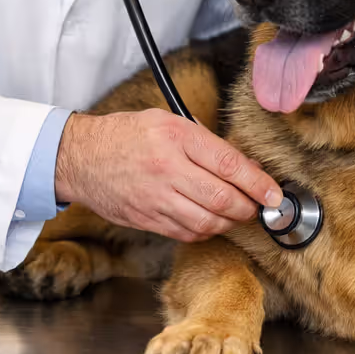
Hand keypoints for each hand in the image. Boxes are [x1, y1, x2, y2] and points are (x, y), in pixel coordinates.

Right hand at [54, 109, 282, 241]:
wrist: (80, 157)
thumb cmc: (125, 135)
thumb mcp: (166, 120)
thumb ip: (202, 141)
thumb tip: (240, 165)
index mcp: (176, 138)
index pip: (229, 165)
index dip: (258, 183)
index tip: (273, 193)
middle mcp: (167, 169)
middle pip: (223, 199)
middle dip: (248, 207)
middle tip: (258, 206)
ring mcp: (156, 198)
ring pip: (207, 222)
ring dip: (229, 222)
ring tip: (235, 214)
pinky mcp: (146, 219)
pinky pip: (185, 233)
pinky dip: (205, 231)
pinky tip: (209, 221)